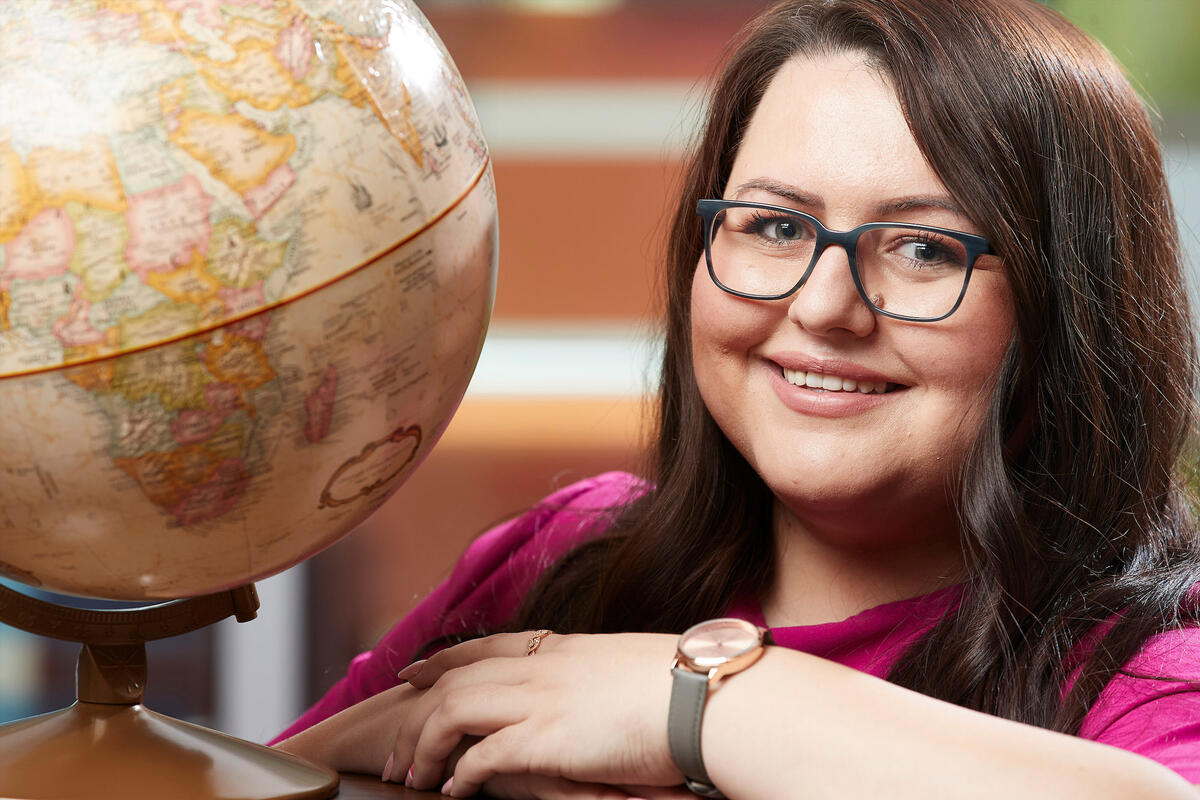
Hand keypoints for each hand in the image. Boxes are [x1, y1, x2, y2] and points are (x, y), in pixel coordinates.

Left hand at [389, 631, 686, 796]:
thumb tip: (590, 694)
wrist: (707, 698)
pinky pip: (482, 755)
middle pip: (456, 680)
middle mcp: (544, 666)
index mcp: (563, 648)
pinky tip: (452, 792)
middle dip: (415, 714)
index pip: (485, 646)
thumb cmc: (683, 689)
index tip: (412, 673)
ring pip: (454, 710)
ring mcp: (542, 699)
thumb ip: (594, 679)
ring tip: (410, 777)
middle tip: (393, 749)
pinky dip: (460, 773)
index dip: (442, 660)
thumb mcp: (627, 669)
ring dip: (424, 745)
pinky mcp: (548, 738)